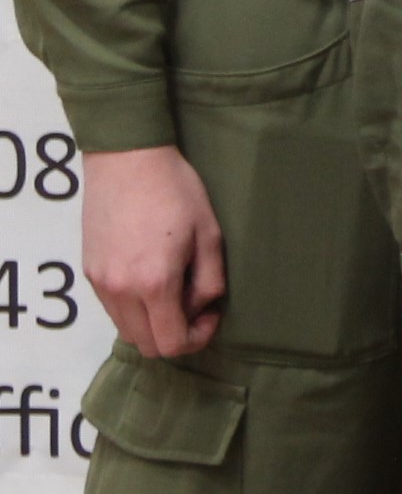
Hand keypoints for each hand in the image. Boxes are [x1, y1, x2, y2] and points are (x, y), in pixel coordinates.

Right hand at [80, 145, 224, 356]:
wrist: (127, 160)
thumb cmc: (176, 191)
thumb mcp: (209, 234)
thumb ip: (209, 280)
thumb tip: (202, 307)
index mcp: (154, 283)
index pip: (171, 343)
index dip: (197, 338)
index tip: (211, 314)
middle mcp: (120, 291)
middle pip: (146, 344)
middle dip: (175, 334)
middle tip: (195, 303)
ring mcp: (99, 283)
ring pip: (126, 329)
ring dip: (152, 322)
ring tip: (174, 287)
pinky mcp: (88, 272)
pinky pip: (112, 308)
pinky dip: (134, 307)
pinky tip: (151, 276)